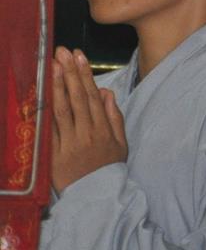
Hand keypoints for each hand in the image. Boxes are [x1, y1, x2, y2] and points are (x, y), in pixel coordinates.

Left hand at [50, 47, 125, 193]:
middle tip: (62, 52)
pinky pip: (48, 129)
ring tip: (52, 66)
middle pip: (76, 99)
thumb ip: (114, 117)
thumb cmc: (108, 168)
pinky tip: (41, 94)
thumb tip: (105, 93)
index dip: (85, 75)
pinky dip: (45, 110)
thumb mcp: (120, 143)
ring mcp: (68, 143)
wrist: (96, 197)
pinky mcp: (53, 153)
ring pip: (62, 110)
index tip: (79, 57)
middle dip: (69, 73)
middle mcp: (86, 134)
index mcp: (103, 130)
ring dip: (56, 86)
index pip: (92, 97)